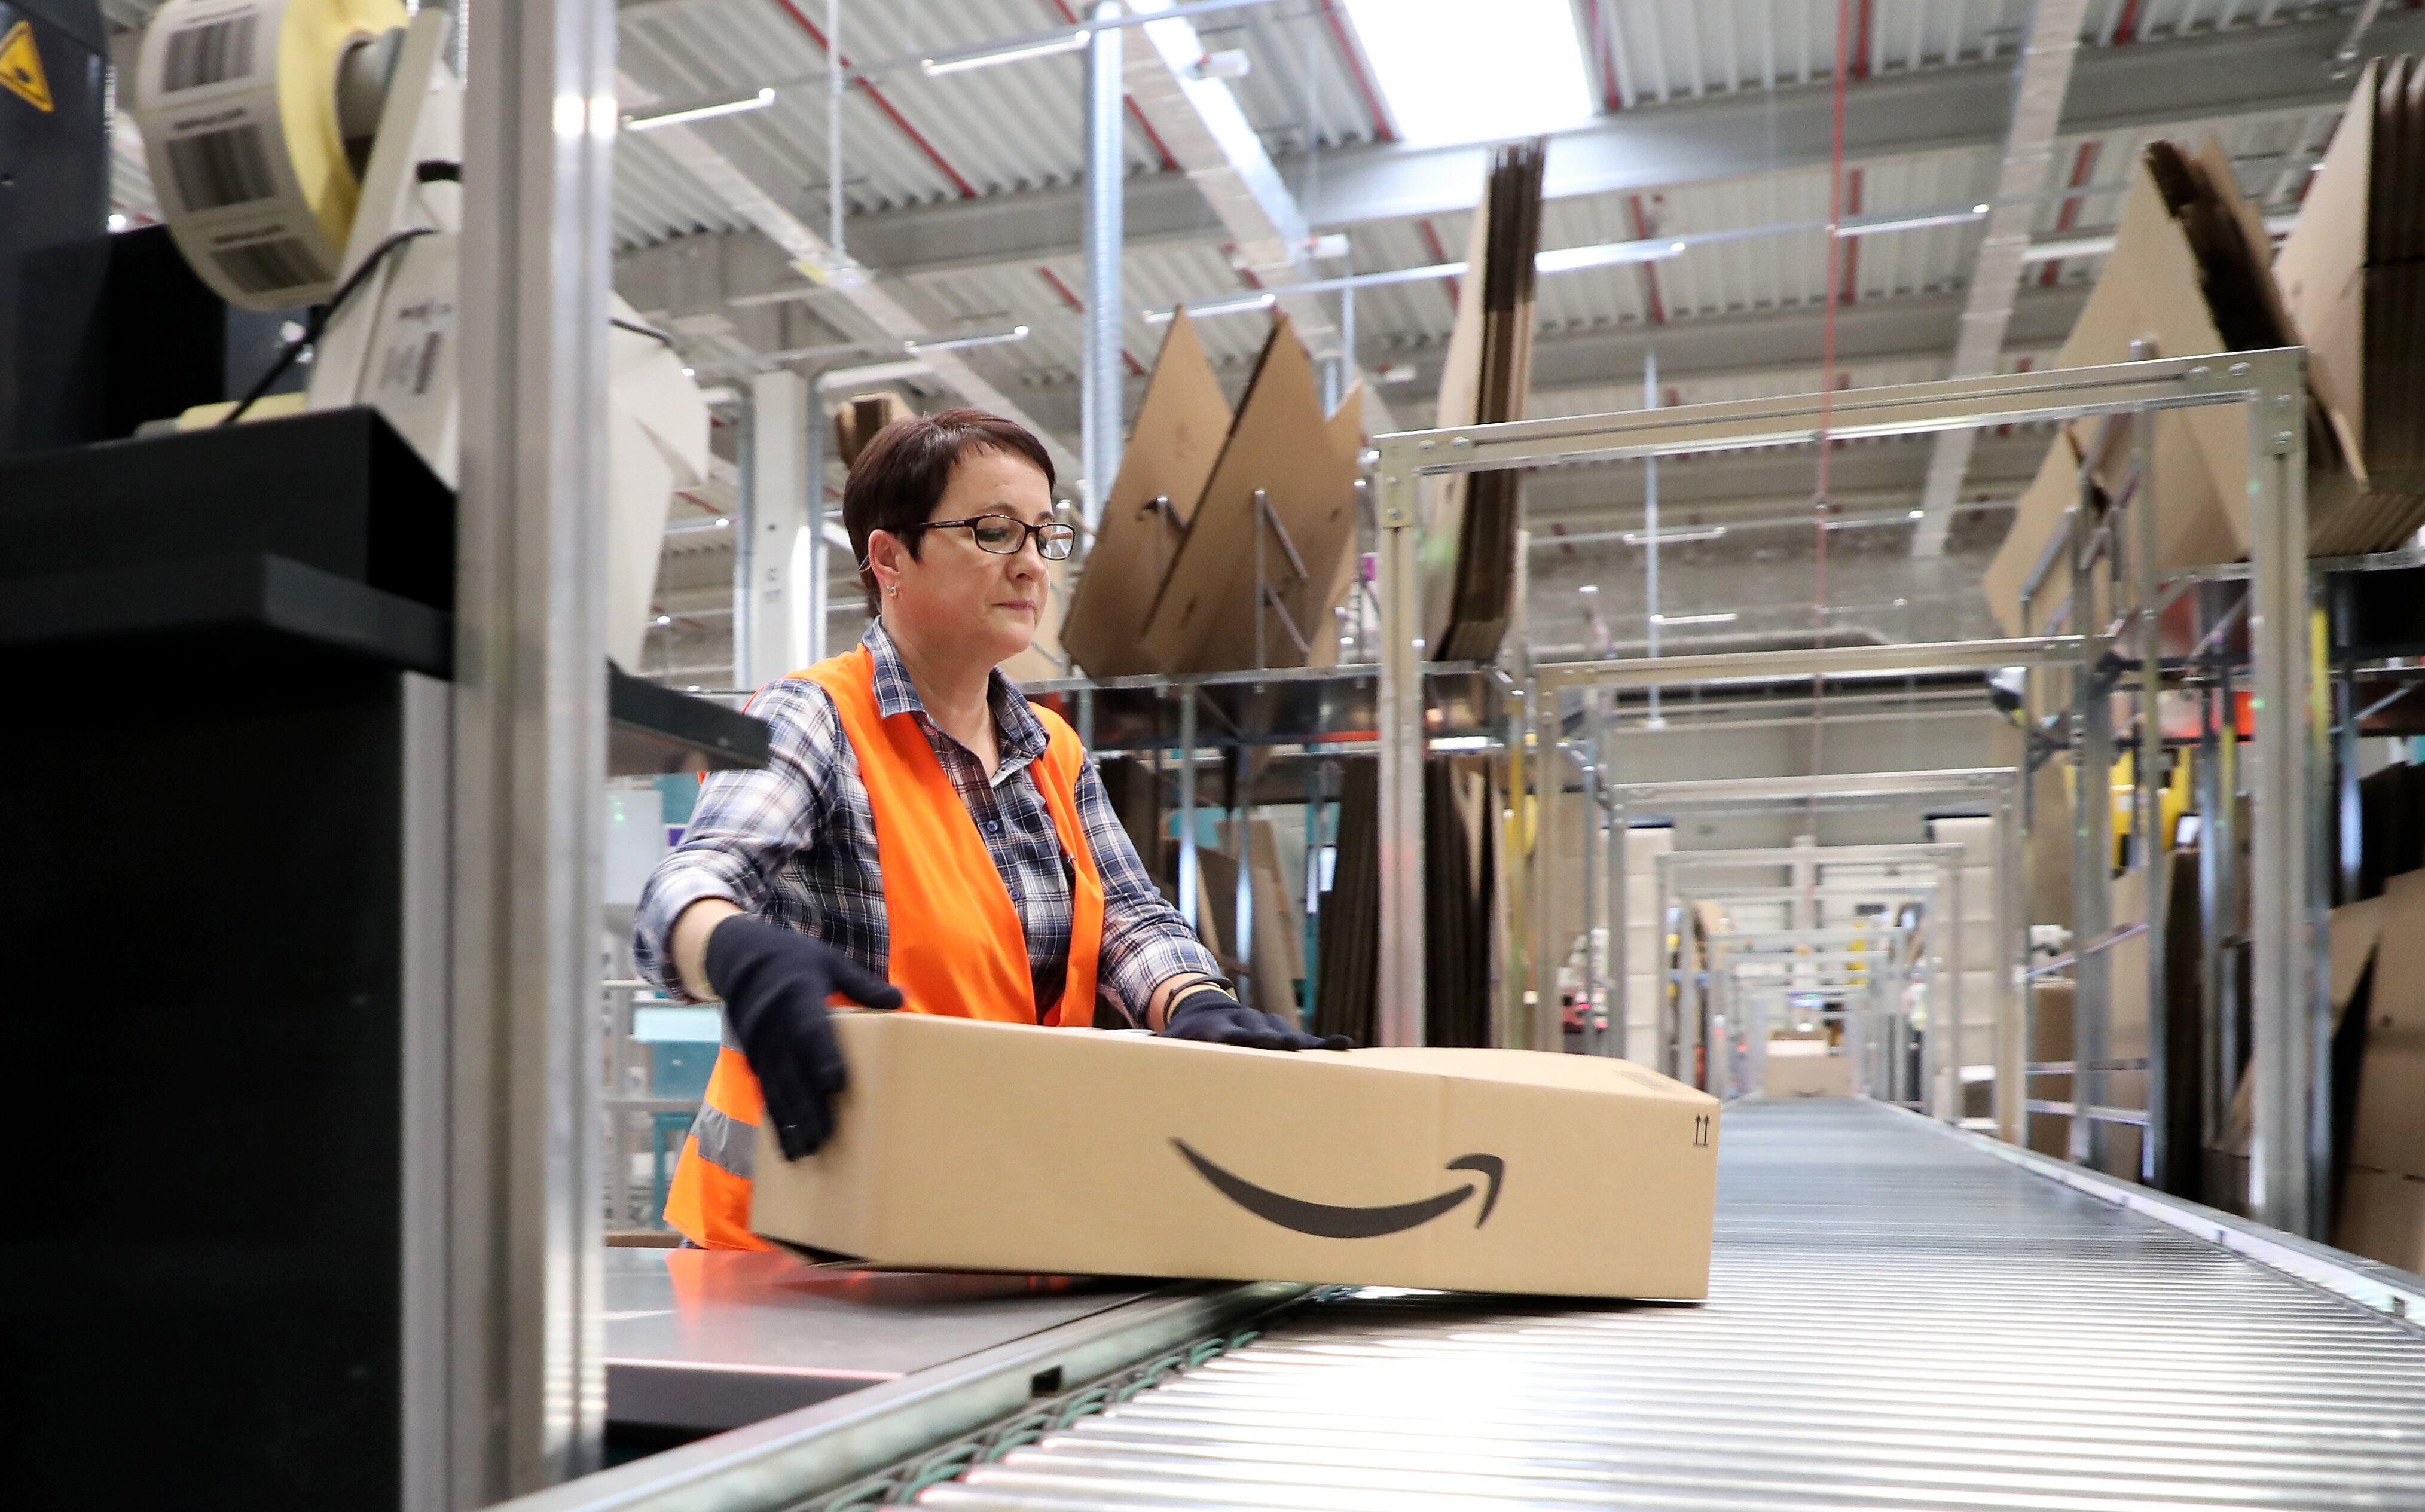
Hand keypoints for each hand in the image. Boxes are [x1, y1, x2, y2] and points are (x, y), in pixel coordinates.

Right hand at [705, 915, 902, 1159]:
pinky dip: (776, 1122)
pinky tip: (788, 1147)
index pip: (810, 1030)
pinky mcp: (754, 1061)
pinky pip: (765, 1094)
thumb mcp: (829, 962)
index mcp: (797, 997)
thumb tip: (899, 999)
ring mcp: (761, 1046)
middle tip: (827, 1139)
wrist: (739, 959)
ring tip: (808, 1153)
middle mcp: (774, 1026)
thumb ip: (862, 983)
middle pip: (792, 1071)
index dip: (822, 1057)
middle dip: (808, 1107)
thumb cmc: (794, 959)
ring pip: (777, 1090)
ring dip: (791, 1123)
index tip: (835, 1084)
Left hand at [1159, 985, 1351, 1050]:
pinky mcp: (1280, 1034)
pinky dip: (1322, 1042)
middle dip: (1273, 1039)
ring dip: (1302, 1044)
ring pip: (1285, 1033)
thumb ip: (1154, 1054)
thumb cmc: (1184, 1035)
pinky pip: (1305, 1039)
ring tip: (1323, 1053)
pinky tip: (1344, 1045)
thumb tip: (1118, 1059)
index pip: (1229, 1034)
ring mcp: (1264, 1026)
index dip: (1237, 1038)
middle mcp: (1245, 1023)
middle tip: (1286, 1047)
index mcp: (1217, 1030)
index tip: (1245, 1042)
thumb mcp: (1167, 1043)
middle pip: (1262, 1031)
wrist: (1202, 1005)